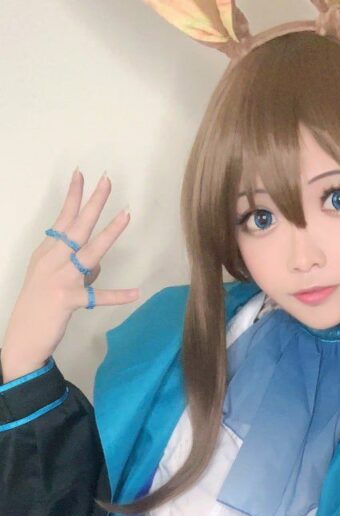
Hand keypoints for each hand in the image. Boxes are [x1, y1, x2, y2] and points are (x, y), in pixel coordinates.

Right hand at [1, 168, 139, 375]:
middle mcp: (52, 261)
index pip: (62, 219)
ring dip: (109, 233)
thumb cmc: (39, 307)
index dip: (73, 197)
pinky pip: (97, 296)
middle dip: (93, 203)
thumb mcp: (52, 280)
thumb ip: (76, 268)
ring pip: (89, 252)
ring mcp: (59, 279)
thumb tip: (96, 262)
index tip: (82, 174)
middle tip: (107, 181)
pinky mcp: (67, 300)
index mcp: (46, 253)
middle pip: (76, 227)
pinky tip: (135, 293)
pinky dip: (117, 295)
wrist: (23, 337)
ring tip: (127, 215)